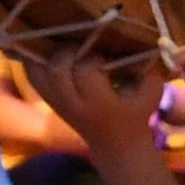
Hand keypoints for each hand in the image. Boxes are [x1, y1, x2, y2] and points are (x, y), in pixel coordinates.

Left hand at [30, 50, 161, 145]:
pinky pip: (33, 77)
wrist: (116, 146)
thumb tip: (144, 40)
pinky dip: (34, 60)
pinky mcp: (50, 101)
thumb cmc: (135, 115)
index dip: (92, 57)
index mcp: (99, 104)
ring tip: (54, 37)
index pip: (86, 71)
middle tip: (79, 43)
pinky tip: (40, 45)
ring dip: (44, 53)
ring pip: (38, 73)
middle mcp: (73, 104)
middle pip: (57, 70)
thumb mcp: (151, 94)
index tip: (103, 53)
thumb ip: (148, 70)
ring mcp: (58, 103)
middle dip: (67, 51)